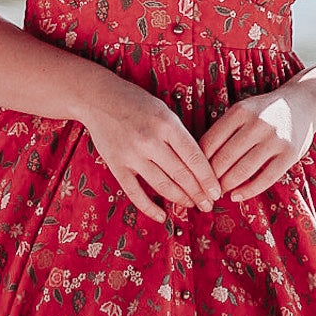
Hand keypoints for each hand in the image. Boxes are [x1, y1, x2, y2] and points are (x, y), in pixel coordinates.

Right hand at [83, 85, 221, 225]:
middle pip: (181, 175)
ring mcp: (132, 154)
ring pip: (162, 185)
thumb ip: (179, 136)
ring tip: (192, 205)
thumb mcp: (164, 111)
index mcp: (166, 124)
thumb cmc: (136, 103)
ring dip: (180, 199)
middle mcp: (150, 140)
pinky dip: (150, 208)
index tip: (217, 192)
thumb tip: (200, 166)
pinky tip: (162, 216)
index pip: (194, 158)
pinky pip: (135, 192)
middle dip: (198, 193)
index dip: (208, 179)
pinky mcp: (116, 165)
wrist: (98, 98)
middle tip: (209, 205)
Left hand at [200, 85, 315, 200]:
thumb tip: (199, 161)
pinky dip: (248, 191)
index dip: (199, 162)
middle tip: (205, 190)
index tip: (194, 175)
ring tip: (219, 193)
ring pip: (243, 170)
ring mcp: (275, 139)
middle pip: (225, 158)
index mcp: (240, 111)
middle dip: (211, 178)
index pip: (210, 141)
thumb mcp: (243, 111)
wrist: (303, 104)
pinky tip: (237, 196)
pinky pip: (266, 178)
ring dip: (227, 186)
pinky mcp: (290, 154)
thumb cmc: (264, 112)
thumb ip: (224, 130)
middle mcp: (257, 123)